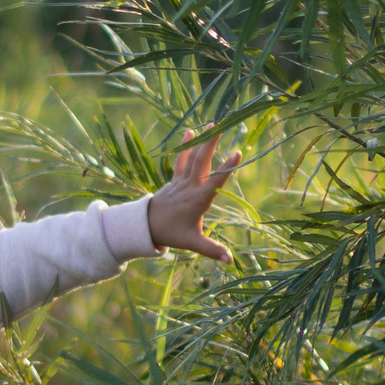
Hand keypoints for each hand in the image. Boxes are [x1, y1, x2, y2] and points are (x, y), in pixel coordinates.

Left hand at [146, 133, 243, 263]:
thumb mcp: (193, 243)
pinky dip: (186, 146)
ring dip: (202, 141)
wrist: (146, 226)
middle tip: (223, 126)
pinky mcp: (174, 179)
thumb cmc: (172, 234)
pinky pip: (181, 160)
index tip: (237, 153)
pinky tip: (190, 131)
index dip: (227, 168)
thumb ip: (212, 250)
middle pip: (203, 162)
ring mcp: (181, 181)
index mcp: (198, 200)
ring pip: (193, 158)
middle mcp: (190, 187)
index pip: (215, 182)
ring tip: (212, 124)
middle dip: (212, 144)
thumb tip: (230, 261)